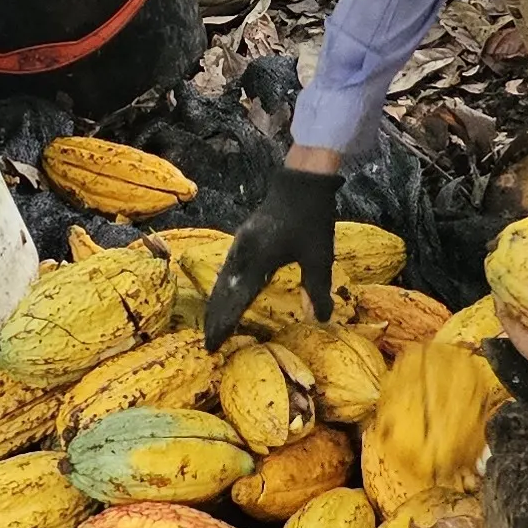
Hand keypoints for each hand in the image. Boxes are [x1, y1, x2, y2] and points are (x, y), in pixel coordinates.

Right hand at [202, 167, 341, 341]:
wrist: (302, 181)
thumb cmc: (311, 218)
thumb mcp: (319, 256)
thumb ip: (316, 289)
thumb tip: (319, 320)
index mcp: (258, 260)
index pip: (236, 300)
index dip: (225, 325)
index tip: (214, 345)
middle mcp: (243, 254)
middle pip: (223, 292)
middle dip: (215, 318)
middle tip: (208, 343)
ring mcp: (240, 244)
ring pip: (222, 280)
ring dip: (216, 303)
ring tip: (211, 324)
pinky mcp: (243, 238)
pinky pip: (227, 269)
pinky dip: (222, 288)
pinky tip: (223, 294)